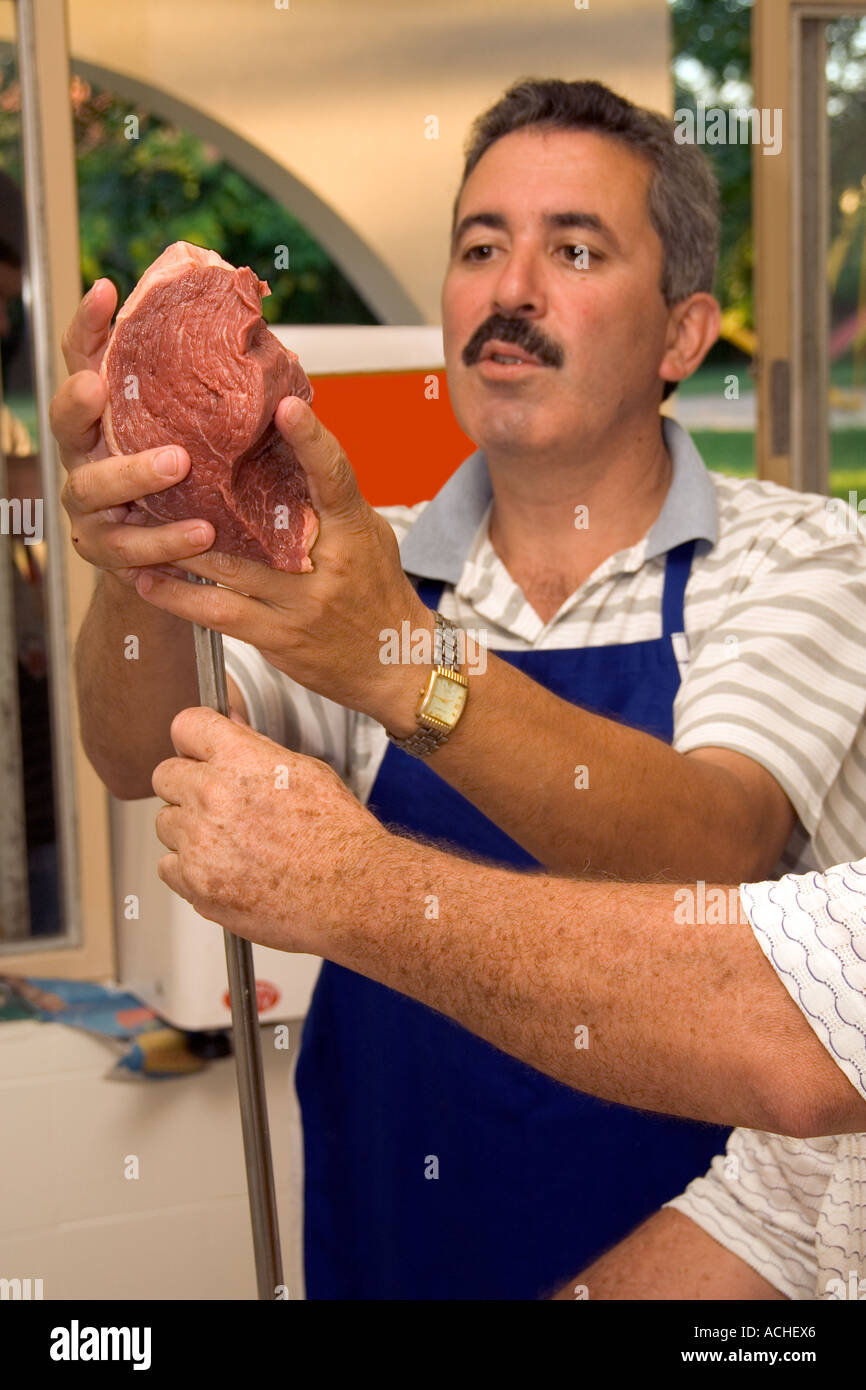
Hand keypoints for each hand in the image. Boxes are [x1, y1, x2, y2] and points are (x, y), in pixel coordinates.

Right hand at [50, 280, 215, 586]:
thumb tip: (255, 327)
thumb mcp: (195, 430)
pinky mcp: (107, 551)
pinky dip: (163, 542)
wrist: (174, 560)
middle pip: (65, 422)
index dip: (88, 326)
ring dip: (132, 474)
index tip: (106, 291)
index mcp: (105, 416)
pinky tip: (200, 535)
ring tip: (179, 465)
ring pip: (92, 486)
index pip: (83, 361)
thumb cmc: (188, 479)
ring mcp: (90, 505)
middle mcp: (86, 454)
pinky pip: (127, 548)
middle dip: (80, 403)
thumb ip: (206, 390)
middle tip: (102, 386)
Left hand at [133, 397, 432, 730]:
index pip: (336, 478)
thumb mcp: (367, 535)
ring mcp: (301, 607)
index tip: (288, 407)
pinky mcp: (279, 640)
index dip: (313, 441)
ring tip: (135, 529)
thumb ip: (328, 499)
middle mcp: (326, 568)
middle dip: (207, 503)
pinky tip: (150, 583)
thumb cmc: (379, 590)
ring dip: (177, 551)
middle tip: (158, 473)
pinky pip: (222, 617)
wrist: (398, 665)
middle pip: (262, 528)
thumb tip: (284, 446)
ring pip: (229, 574)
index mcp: (354, 531)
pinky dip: (182, 599)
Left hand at [152, 706, 390, 951]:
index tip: (198, 752)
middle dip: (187, 785)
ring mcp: (200, 842)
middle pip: (164, 775)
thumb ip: (257, 749)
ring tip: (230, 843)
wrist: (351, 892)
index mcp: (240, 760)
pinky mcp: (196, 884)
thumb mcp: (307, 772)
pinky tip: (224, 870)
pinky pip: (168, 867)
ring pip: (166, 823)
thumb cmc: (338, 836)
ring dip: (189, 830)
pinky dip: (189, 870)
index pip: (185, 727)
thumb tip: (231, 728)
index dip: (193, 740)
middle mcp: (212, 796)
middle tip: (216, 803)